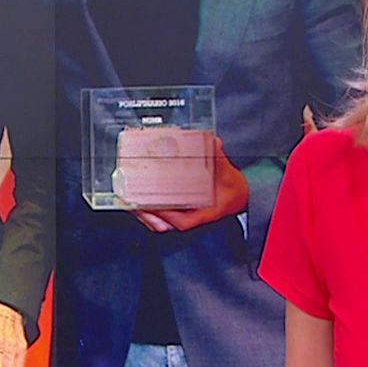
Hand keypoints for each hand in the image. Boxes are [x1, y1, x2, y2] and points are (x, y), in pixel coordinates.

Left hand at [131, 136, 248, 233]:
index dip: (167, 216)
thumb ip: (219, 158)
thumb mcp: (228, 174)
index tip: (154, 206)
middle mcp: (191, 217)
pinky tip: (137, 202)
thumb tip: (214, 143)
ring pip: (159, 222)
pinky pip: (160, 216)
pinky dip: (148, 211)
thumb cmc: (232, 190)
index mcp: (204, 213)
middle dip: (146, 215)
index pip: (182, 221)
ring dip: (143, 214)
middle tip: (132, 202)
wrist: (237, 196)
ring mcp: (183, 216)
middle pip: (164, 223)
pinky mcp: (178, 212)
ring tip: (129, 203)